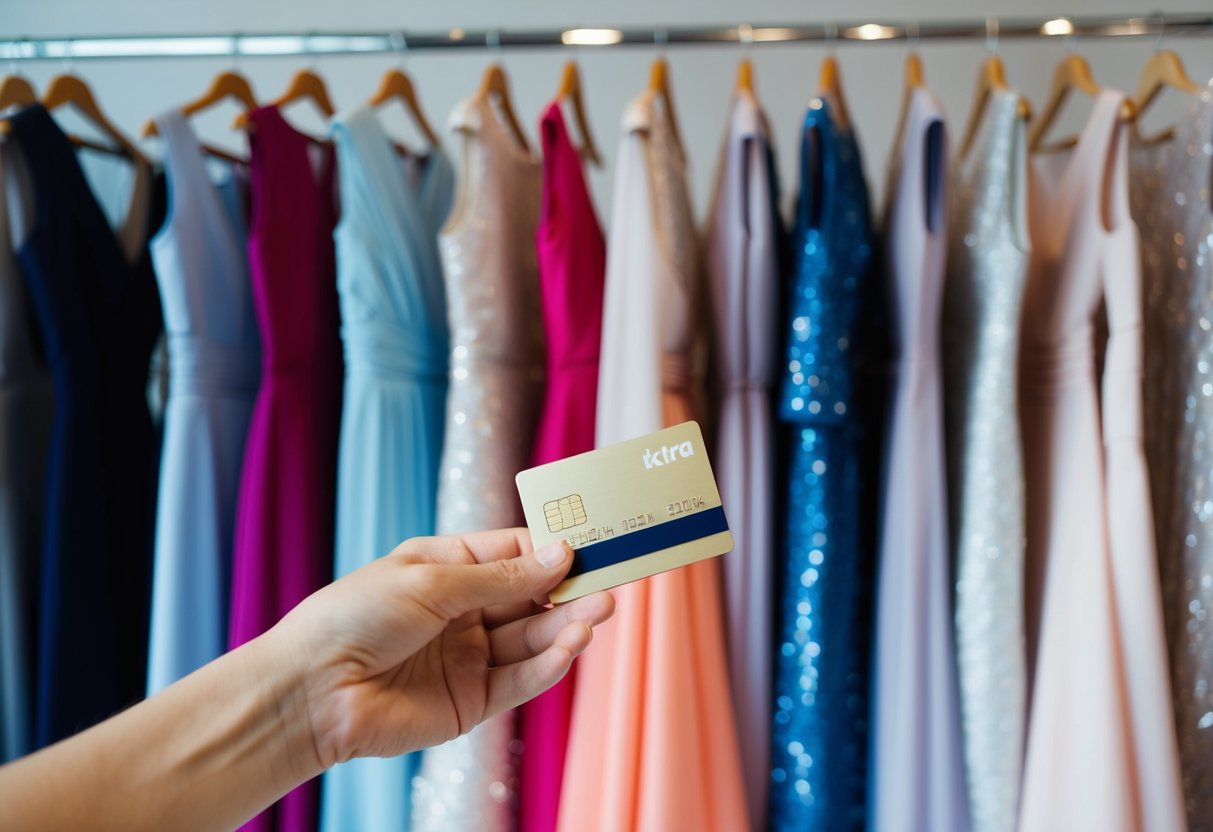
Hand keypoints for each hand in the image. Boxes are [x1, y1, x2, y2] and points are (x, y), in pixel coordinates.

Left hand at [276, 529, 614, 768]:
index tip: (594, 540)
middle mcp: (465, 611)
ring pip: (532, 638)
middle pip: (532, 597)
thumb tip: (561, 554)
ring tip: (600, 611)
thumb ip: (501, 576)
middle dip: (571, 588)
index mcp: (449, 568)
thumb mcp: (431, 581)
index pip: (515, 552)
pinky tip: (569, 646)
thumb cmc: (355, 616)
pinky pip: (520, 680)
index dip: (554, 548)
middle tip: (613, 580)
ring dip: (567, 625)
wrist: (310, 689)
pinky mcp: (472, 701)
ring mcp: (470, 657)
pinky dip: (548, 664)